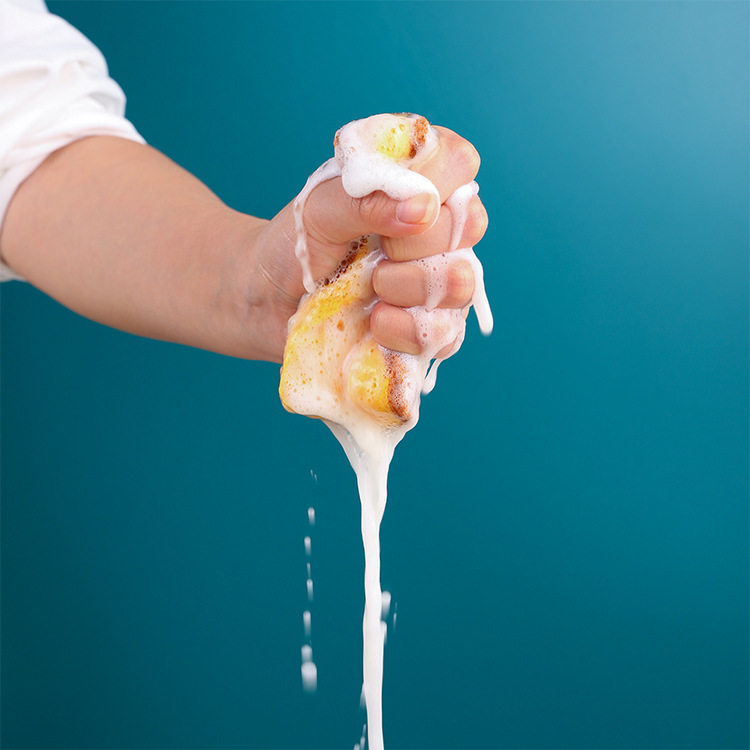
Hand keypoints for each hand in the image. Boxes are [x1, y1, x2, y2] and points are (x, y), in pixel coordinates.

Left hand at [250, 126, 487, 362]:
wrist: (268, 300)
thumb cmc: (297, 244)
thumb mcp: (319, 210)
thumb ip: (367, 199)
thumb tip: (423, 208)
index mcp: (416, 184)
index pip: (460, 162)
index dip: (435, 181)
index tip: (392, 202)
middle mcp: (437, 230)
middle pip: (468, 225)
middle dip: (413, 244)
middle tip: (374, 251)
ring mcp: (438, 282)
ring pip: (460, 283)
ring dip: (409, 287)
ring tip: (371, 289)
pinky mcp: (428, 329)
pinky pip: (445, 333)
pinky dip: (405, 330)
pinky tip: (375, 323)